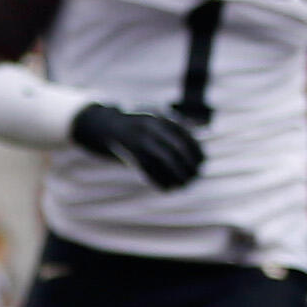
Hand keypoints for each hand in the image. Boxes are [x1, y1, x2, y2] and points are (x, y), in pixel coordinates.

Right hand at [67, 101, 203, 190]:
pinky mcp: (130, 152)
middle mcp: (151, 127)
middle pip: (177, 149)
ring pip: (164, 159)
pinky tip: (166, 188)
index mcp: (160, 118)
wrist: (104, 126)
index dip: (197, 150)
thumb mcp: (155, 120)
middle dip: (188, 165)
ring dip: (176, 174)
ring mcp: (139, 139)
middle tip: (195, 176)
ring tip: (183, 184)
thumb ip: (174, 128)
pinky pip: (148, 169)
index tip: (202, 162)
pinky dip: (159, 180)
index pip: (186, 136)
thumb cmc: (135, 125)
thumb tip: (198, 142)